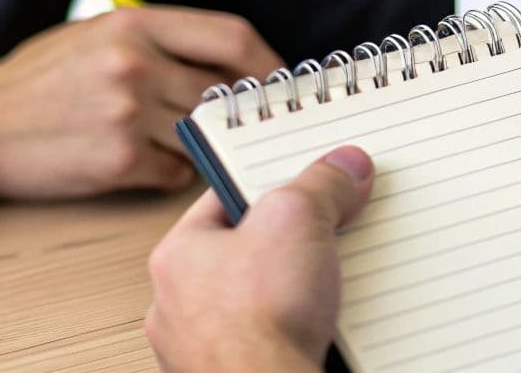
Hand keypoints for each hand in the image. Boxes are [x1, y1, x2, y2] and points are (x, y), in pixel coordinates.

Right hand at [0, 7, 284, 198]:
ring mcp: (128, 114)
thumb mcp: (92, 35)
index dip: (267, 62)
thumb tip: (227, 60)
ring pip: (203, 134)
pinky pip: (175, 172)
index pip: (232, 37)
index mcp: (134, 23)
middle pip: (225, 90)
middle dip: (241, 111)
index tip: (280, 80)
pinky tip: (149, 164)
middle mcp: (136, 64)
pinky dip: (173, 172)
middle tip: (250, 123)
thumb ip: (156, 39)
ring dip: (201, 144)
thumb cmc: (36, 81)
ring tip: (179, 142)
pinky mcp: (117, 162)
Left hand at [145, 146, 374, 371]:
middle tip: (326, 232)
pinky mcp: (242, 370)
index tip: (302, 176)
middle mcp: (183, 304)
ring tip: (330, 283)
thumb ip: (320, 183)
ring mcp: (209, 346)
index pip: (225, 198)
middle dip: (292, 242)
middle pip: (250, 251)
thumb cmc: (256, 320)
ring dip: (298, 291)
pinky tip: (326, 325)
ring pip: (263, 300)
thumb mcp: (297, 217)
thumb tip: (341, 168)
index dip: (268, 182)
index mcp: (179, 255)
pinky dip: (304, 330)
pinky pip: (278, 338)